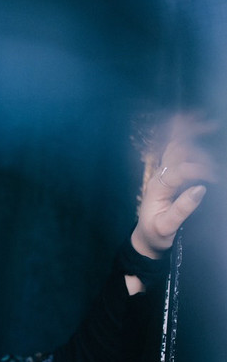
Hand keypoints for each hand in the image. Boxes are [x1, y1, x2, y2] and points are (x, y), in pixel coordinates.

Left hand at [131, 113, 217, 258]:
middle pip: (176, 150)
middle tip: (213, 130)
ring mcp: (164, 173)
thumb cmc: (156, 234)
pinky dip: (184, 135)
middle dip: (194, 140)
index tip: (214, 179)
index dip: (199, 171)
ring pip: (176, 146)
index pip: (180, 171)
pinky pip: (177, 150)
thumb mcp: (166, 227)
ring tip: (208, 122)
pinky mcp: (170, 174)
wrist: (146, 239)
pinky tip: (195, 124)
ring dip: (190, 132)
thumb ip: (182, 209)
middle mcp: (160, 176)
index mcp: (158, 188)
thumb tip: (200, 189)